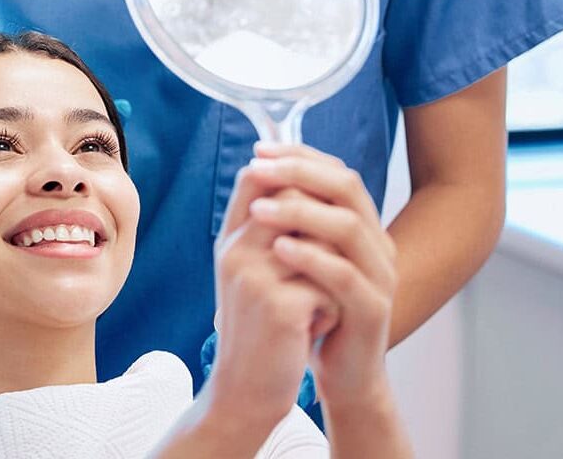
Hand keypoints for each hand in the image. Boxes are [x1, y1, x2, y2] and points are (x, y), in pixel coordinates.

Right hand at [208, 167, 335, 435]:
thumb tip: (302, 183)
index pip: (254, 176)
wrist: (245, 389)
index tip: (321, 196)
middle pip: (290, 198)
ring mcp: (254, 277)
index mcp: (229, 240)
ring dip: (332, 267)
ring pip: (318, 238)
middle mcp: (235, 251)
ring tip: (321, 299)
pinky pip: (328, 282)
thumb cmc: (260, 329)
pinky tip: (318, 326)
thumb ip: (269, 233)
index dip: (292, 173)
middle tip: (331, 259)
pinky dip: (333, 305)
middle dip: (323, 224)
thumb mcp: (254, 274)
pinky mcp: (279, 307)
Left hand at [244, 144, 397, 408]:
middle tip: (257, 170)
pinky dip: (311, 257)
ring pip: (348, 226)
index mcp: (363, 225)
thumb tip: (256, 169)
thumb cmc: (318, 309)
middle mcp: (378, 243)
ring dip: (300, 211)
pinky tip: (278, 249)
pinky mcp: (374, 309)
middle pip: (347, 188)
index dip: (300, 155)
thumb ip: (292, 219)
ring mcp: (381, 276)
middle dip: (298, 173)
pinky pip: (345, 275)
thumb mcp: (302, 258)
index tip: (260, 150)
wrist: (344, 372)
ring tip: (258, 210)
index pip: (337, 172)